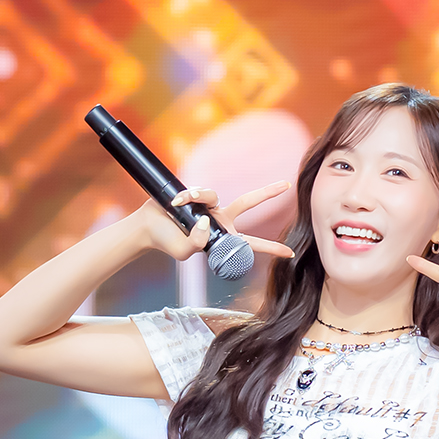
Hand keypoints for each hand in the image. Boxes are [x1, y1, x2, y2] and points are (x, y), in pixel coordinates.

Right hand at [137, 180, 294, 261]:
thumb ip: (198, 242)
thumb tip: (207, 222)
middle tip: (287, 185)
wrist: (148, 228)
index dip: (271, 248)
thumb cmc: (167, 243)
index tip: (291, 253)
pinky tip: (175, 202)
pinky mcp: (196, 193)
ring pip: (214, 194)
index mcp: (223, 237)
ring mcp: (209, 205)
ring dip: (196, 198)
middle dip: (267, 193)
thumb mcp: (185, 251)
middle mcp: (220, 219)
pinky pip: (197, 191)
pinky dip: (186, 196)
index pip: (251, 245)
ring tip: (178, 206)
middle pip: (248, 203)